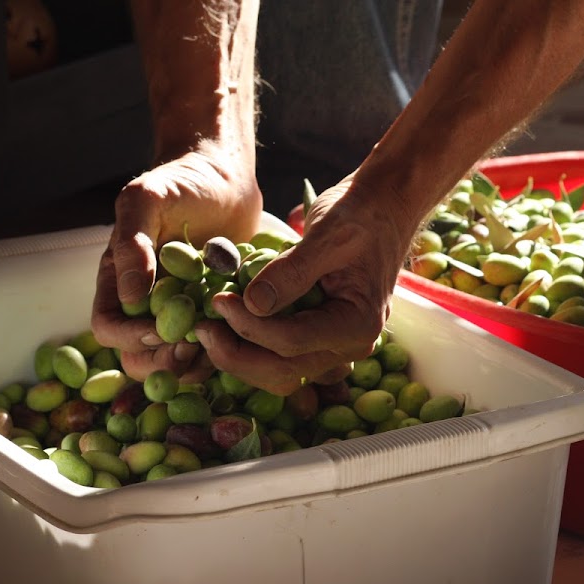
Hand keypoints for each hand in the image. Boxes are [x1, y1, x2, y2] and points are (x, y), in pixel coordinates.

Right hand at [91, 147, 261, 382]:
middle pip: (137, 356)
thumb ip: (131, 243)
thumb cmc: (181, 183)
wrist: (226, 180)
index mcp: (119, 280)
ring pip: (173, 361)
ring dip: (193, 364)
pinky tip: (240, 335)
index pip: (108, 328)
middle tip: (194, 348)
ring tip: (219, 343)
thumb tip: (130, 297)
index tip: (161, 330)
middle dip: (162, 361)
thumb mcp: (147, 200)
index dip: (129, 338)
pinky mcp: (211, 316)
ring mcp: (180, 314)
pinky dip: (222, 350)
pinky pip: (210, 349)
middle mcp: (145, 304)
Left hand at [194, 174, 414, 394]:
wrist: (381, 210)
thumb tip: (253, 304)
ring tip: (210, 327)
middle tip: (202, 327)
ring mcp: (334, 348)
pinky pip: (280, 357)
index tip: (217, 300)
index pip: (293, 341)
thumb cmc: (359, 216)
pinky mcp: (318, 340)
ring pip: (279, 373)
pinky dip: (251, 347)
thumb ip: (291, 271)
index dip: (248, 326)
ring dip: (241, 356)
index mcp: (358, 324)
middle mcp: (349, 346)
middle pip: (284, 371)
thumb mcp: (325, 235)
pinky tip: (228, 324)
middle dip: (237, 354)